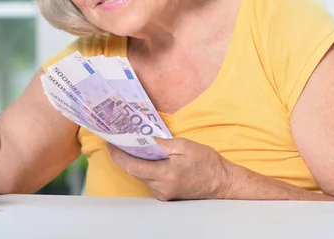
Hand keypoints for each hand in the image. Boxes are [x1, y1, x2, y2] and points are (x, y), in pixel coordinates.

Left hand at [108, 137, 233, 200]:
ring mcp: (163, 193)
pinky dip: (146, 169)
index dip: (119, 155)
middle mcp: (161, 187)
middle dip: (125, 156)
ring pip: (141, 176)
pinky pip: (149, 180)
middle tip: (119, 141)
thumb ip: (161, 143)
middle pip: (134, 171)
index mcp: (166, 173)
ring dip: (136, 162)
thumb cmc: (207, 162)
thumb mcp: (184, 146)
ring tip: (133, 146)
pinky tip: (147, 158)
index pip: (133, 166)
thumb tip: (143, 137)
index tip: (111, 144)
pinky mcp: (165, 195)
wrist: (222, 183)